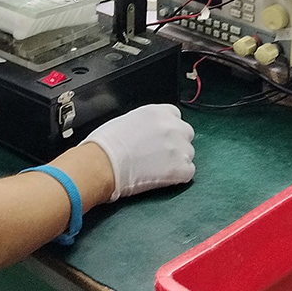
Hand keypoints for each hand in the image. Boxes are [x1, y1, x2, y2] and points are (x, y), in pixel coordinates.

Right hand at [80, 103, 194, 200]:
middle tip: (159, 155)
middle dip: (176, 144)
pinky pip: (188, 172)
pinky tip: (162, 178)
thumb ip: (144, 124)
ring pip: (188, 154)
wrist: (103, 163)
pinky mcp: (181, 168)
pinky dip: (178, 177)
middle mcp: (172, 126)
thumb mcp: (126, 120)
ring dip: (177, 161)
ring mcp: (178, 147)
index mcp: (158, 112)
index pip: (175, 116)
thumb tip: (146, 132)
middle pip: (185, 134)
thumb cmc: (106, 145)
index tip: (161, 138)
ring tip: (157, 169)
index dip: (168, 129)